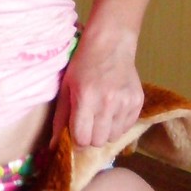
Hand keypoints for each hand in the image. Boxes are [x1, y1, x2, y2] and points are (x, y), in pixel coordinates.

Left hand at [51, 28, 144, 149]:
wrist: (111, 44)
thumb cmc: (83, 65)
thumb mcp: (66, 88)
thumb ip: (60, 118)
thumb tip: (53, 146)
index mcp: (86, 98)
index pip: (82, 138)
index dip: (77, 138)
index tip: (76, 130)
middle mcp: (108, 103)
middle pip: (98, 141)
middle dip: (90, 136)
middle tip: (88, 122)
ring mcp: (125, 103)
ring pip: (113, 137)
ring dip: (105, 132)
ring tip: (101, 115)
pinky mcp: (138, 102)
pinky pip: (126, 128)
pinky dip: (118, 124)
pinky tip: (113, 110)